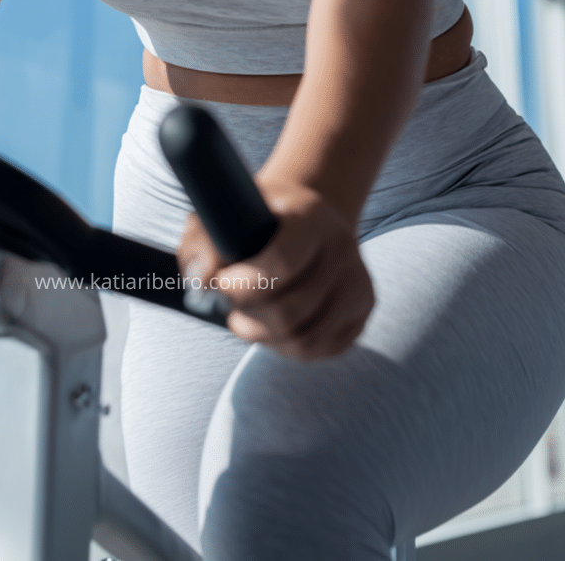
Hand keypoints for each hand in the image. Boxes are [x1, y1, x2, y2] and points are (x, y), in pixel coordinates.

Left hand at [177, 180, 373, 360]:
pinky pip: (323, 348)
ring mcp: (358, 280)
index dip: (241, 287)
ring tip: (247, 321)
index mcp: (310, 215)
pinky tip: (274, 328)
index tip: (220, 285)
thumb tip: (205, 282)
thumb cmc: (255, 219)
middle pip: (290, 311)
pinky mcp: (363, 308)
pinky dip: (289, 348)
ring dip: (266, 337)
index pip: (280, 265)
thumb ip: (202, 244)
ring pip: (306, 339)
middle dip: (248, 318)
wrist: (304, 218)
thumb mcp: (221, 216)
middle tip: (231, 309)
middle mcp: (342, 247)